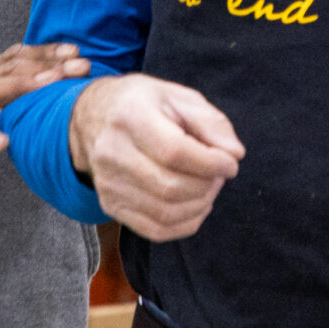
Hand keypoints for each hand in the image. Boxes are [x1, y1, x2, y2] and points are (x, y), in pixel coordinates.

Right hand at [70, 73, 244, 239]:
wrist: (94, 117)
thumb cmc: (144, 104)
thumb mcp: (180, 97)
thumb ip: (212, 123)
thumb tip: (234, 154)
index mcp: (130, 116)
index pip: (174, 152)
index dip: (210, 163)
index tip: (230, 163)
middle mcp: (112, 152)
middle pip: (170, 187)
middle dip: (207, 185)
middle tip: (219, 173)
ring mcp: (108, 184)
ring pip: (164, 213)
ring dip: (200, 205)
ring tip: (208, 186)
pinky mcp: (110, 205)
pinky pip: (155, 230)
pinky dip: (185, 223)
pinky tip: (196, 204)